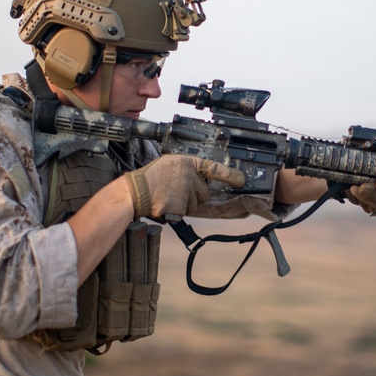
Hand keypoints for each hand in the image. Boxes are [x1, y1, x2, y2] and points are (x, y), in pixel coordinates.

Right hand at [124, 155, 244, 218]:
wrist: (135, 192)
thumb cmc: (149, 178)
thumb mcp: (170, 165)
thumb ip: (186, 170)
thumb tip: (200, 179)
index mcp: (187, 162)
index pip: (213, 168)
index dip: (229, 175)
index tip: (241, 180)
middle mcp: (189, 175)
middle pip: (204, 193)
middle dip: (193, 196)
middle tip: (174, 191)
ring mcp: (185, 191)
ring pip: (194, 204)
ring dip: (184, 204)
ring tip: (166, 196)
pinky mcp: (180, 206)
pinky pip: (185, 212)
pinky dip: (176, 212)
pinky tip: (165, 204)